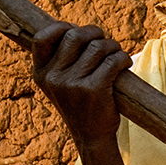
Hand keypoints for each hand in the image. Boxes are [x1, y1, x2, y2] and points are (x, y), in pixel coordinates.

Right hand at [31, 22, 132, 148]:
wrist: (91, 137)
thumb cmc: (79, 103)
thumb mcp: (59, 83)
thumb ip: (60, 59)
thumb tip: (73, 27)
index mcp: (40, 73)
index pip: (43, 37)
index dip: (62, 27)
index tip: (76, 31)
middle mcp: (53, 78)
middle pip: (76, 35)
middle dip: (96, 34)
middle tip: (105, 44)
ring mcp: (72, 84)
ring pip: (98, 46)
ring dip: (113, 47)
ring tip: (117, 56)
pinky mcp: (93, 89)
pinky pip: (113, 60)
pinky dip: (123, 59)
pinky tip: (125, 65)